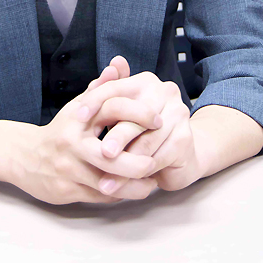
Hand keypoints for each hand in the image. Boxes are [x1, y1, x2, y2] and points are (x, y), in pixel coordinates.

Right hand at [7, 72, 162, 204]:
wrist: (24, 157)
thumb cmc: (61, 131)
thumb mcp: (79, 107)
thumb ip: (101, 89)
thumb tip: (119, 65)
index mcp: (78, 115)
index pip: (112, 108)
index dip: (139, 113)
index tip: (158, 120)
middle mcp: (72, 140)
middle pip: (111, 154)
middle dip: (138, 161)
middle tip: (156, 160)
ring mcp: (68, 166)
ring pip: (108, 181)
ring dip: (134, 184)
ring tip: (152, 181)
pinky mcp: (65, 189)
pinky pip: (99, 195)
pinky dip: (120, 194)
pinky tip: (133, 190)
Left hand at [76, 57, 204, 193]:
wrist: (178, 152)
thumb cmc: (141, 131)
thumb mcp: (119, 115)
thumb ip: (105, 99)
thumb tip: (93, 77)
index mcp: (145, 81)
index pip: (117, 87)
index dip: (96, 101)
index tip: (78, 117)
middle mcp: (165, 92)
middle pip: (135, 115)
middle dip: (116, 136)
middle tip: (100, 153)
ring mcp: (178, 114)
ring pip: (147, 141)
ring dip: (127, 164)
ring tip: (107, 180)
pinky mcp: (184, 138)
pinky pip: (159, 158)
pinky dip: (141, 175)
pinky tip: (129, 185)